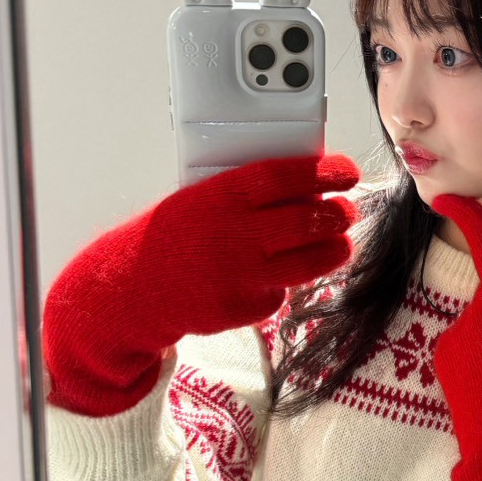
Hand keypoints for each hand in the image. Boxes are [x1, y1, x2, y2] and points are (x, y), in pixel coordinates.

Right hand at [43, 152, 359, 414]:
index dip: (323, 173)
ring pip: (307, 263)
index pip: (285, 177)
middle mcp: (233, 235)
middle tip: (346, 212)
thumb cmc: (173, 237)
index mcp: (221, 197)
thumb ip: (246, 195)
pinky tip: (277, 273)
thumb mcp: (200, 199)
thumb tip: (304, 187)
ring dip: (333, 251)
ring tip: (339, 244)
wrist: (134, 288)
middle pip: (306, 222)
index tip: (346, 172)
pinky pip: (281, 293)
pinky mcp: (243, 308)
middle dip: (337, 216)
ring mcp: (239, 275)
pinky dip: (287, 283)